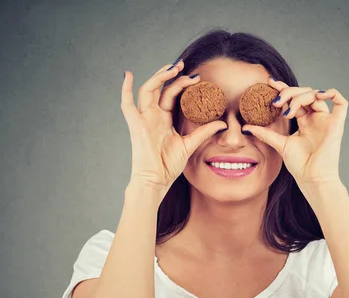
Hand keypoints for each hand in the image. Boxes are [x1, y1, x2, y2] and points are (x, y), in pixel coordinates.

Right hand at [121, 60, 226, 193]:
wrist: (156, 180)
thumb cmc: (168, 165)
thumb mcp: (190, 145)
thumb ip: (204, 132)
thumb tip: (223, 123)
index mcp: (163, 119)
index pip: (171, 95)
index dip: (182, 84)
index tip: (197, 78)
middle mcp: (152, 116)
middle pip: (160, 88)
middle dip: (171, 75)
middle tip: (183, 65)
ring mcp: (143, 119)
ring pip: (148, 90)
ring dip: (159, 76)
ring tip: (173, 68)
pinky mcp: (136, 125)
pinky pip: (127, 104)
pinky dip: (125, 89)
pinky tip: (128, 75)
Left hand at [242, 77, 347, 187]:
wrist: (312, 178)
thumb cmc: (299, 165)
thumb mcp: (279, 144)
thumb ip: (265, 133)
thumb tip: (245, 127)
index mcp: (304, 121)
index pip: (294, 99)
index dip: (283, 88)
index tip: (269, 83)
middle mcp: (316, 118)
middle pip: (304, 94)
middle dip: (289, 93)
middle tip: (276, 103)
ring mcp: (326, 120)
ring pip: (316, 95)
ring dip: (300, 97)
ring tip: (288, 111)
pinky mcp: (336, 124)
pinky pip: (341, 103)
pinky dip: (331, 93)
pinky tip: (318, 95)